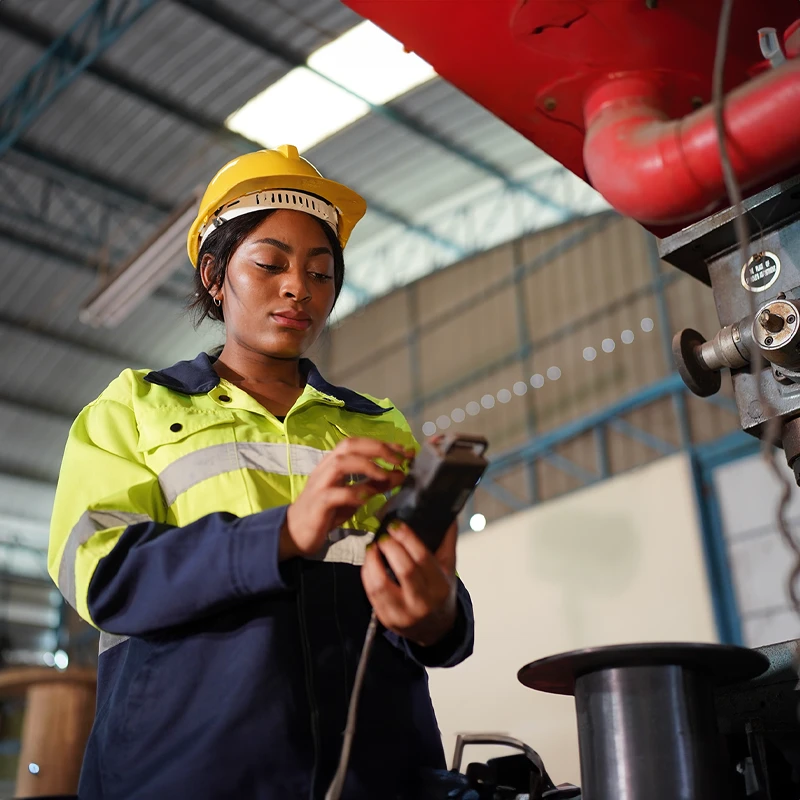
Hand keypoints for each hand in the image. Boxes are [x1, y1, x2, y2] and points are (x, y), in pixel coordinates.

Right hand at [280, 438, 412, 559]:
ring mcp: (320, 484)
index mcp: (335, 462)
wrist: (295, 532)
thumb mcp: (355, 496)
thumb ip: (376, 484)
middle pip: (350, 446)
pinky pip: (334, 494)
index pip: (360, 444)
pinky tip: (367, 498)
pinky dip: (353, 493)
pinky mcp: (317, 504)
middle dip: (377, 449)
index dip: (383, 444)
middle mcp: (326, 468)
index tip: (406, 451)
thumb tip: (401, 474)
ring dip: (366, 466)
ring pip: (340, 464)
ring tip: (385, 476)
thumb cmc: (327, 512)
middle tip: (400, 460)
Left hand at [361, 520, 457, 647]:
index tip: (396, 524)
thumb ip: (447, 541)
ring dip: (373, 561)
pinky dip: (368, 573)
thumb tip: (449, 513)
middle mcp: (423, 602)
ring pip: (382, 584)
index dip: (407, 538)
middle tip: (384, 535)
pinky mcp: (386, 619)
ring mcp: (403, 613)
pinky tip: (370, 561)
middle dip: (390, 547)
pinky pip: (371, 594)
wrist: (435, 629)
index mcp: (440, 587)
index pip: (423, 558)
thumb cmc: (440, 593)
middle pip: (404, 570)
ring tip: (373, 547)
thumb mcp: (448, 568)